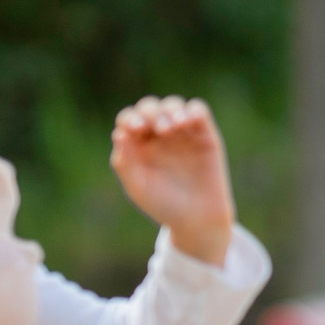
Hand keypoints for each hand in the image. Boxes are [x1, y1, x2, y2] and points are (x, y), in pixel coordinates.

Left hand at [110, 97, 236, 265]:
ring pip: (174, 105)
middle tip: (160, 130)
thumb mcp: (138, 188)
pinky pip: (198, 111)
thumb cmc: (164, 206)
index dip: (131, 118)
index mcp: (138, 145)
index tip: (136, 129)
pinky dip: (193, 111)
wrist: (198, 220)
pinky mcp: (205, 135)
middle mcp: (159, 135)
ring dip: (172, 110)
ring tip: (175, 126)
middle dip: (152, 113)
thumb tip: (119, 133)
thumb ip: (125, 163)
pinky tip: (189, 122)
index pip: (129, 119)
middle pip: (151, 108)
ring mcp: (183, 133)